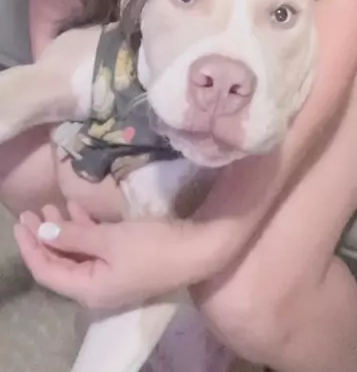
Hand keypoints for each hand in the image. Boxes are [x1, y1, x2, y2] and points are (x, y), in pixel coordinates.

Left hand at [15, 203, 222, 309]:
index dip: (31, 247)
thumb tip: (43, 232)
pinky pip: (94, 249)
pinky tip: (77, 209)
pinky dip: (83, 230)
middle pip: (60, 264)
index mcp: (89, 289)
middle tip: (29, 212)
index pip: (48, 271)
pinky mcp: (125, 262)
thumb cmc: (153, 246)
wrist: (198, 250)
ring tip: (50, 206)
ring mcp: (112, 276)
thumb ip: (74, 236)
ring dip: (63, 231)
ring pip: (77, 254)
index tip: (20, 222)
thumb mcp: (110, 239)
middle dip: (44, 238)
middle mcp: (96, 288)